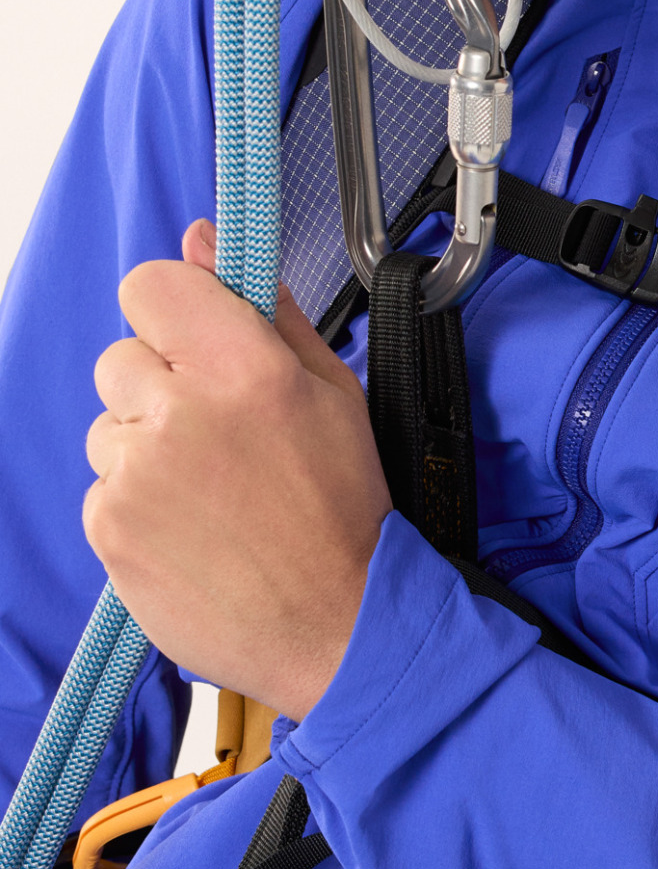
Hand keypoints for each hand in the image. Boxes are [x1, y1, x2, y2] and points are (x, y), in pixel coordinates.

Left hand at [84, 220, 391, 716]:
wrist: (338, 626)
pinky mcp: (110, 529)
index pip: (149, 287)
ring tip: (212, 494)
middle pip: (121, 358)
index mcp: (245, 367)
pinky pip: (103, 490)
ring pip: (109, 428)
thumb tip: (202, 242)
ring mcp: (136, 473)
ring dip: (147, 450)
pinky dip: (137, 507)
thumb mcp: (332, 394)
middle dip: (160, 388)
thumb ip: (264, 310)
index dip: (170, 312)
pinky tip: (193, 530)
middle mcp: (181, 412)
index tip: (194, 344)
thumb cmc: (343, 511)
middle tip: (218, 438)